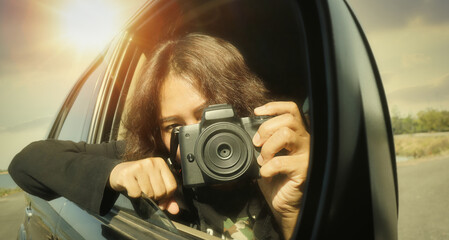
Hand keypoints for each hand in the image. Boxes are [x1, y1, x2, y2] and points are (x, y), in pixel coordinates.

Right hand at [109, 158, 178, 214]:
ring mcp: (139, 167)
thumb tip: (175, 210)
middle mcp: (151, 163)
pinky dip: (134, 195)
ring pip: (148, 193)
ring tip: (139, 189)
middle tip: (148, 193)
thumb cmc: (140, 179)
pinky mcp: (127, 174)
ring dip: (144, 196)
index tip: (160, 197)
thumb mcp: (156, 185)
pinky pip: (136, 193)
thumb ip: (167, 198)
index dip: (166, 197)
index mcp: (161, 163)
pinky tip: (131, 188)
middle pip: (161, 191)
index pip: (172, 186)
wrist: (119, 172)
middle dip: (155, 197)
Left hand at [253, 101, 309, 238]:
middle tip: (257, 143)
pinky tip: (266, 174)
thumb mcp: (266, 155)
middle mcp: (304, 141)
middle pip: (288, 119)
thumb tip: (248, 131)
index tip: (257, 112)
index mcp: (295, 134)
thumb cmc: (276, 179)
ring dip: (268, 147)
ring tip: (263, 159)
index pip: (291, 109)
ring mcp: (306, 155)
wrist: (283, 204)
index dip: (274, 107)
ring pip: (286, 134)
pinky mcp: (303, 170)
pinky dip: (267, 168)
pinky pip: (281, 162)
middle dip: (266, 128)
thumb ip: (262, 141)